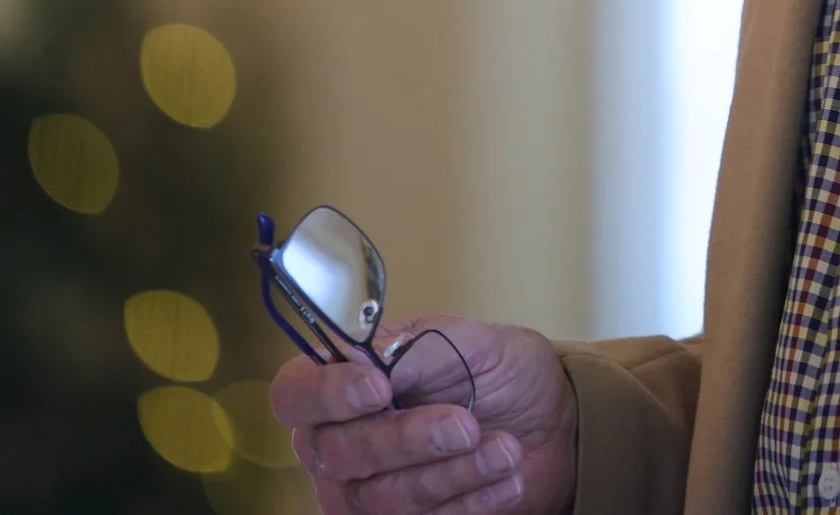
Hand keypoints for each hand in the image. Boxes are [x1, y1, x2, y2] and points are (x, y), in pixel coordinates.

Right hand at [270, 315, 577, 514]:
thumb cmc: (495, 370)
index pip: (295, 393)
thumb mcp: (467, 341)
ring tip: (504, 449)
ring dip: (452, 473)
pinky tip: (506, 477)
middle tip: (466, 424)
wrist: (544, 417)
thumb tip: (361, 359)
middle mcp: (335, 442)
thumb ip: (413, 350)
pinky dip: (471, 501)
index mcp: (339, 381)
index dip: (328, 394)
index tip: (380, 387)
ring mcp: (361, 494)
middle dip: (407, 439)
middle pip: (338, 453)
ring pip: (382, 499)